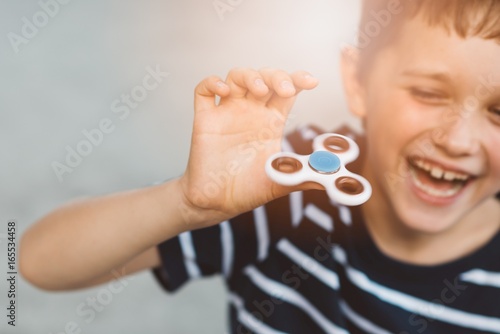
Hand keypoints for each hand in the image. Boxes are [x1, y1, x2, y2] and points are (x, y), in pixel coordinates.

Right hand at [178, 68, 318, 225]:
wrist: (217, 204)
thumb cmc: (249, 191)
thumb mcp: (282, 181)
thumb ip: (308, 175)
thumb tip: (338, 177)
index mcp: (271, 122)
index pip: (286, 90)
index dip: (298, 79)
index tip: (312, 82)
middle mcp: (250, 112)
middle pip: (264, 77)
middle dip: (276, 76)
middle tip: (284, 88)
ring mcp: (227, 113)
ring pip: (236, 77)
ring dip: (249, 75)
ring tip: (259, 90)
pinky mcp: (205, 120)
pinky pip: (204, 91)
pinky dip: (212, 83)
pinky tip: (224, 91)